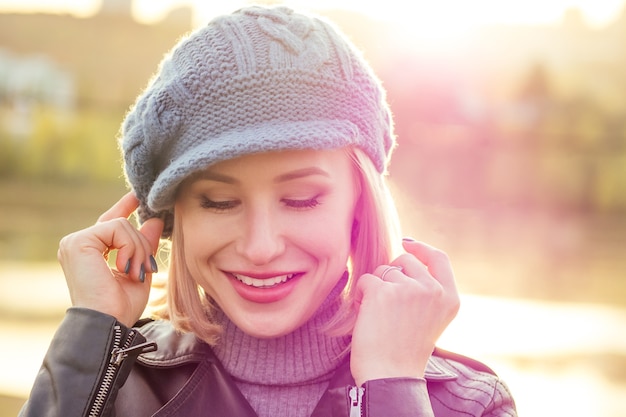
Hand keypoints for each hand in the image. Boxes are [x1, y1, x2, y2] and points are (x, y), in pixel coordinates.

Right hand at [57, 192, 163, 326]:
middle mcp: (77, 244)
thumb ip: (144, 245)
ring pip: (122, 225)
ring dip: (138, 249)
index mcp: (89, 252)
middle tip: (144, 271)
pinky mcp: (78, 242)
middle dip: (141, 245)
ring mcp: (75, 242)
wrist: (108, 323)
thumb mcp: (139, 270)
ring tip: (135, 273)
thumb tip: (155, 220)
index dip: (124, 208)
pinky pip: (118, 228)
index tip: (137, 196)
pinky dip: (130, 248)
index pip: (109, 224)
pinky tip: (124, 268)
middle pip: (122, 225)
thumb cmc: (121, 307)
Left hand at [350, 239, 459, 385]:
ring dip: (376, 289)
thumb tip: (406, 260)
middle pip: (406, 260)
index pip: (440, 259)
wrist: (391, 376)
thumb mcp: (430, 320)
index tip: (407, 244)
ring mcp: (409, 288)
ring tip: (381, 317)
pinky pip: (367, 280)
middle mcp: (433, 290)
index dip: (422, 248)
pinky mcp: (383, 291)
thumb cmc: (405, 352)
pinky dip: (362, 296)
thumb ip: (427, 292)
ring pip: (384, 270)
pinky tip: (368, 317)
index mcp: (450, 298)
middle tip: (387, 304)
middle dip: (391, 274)